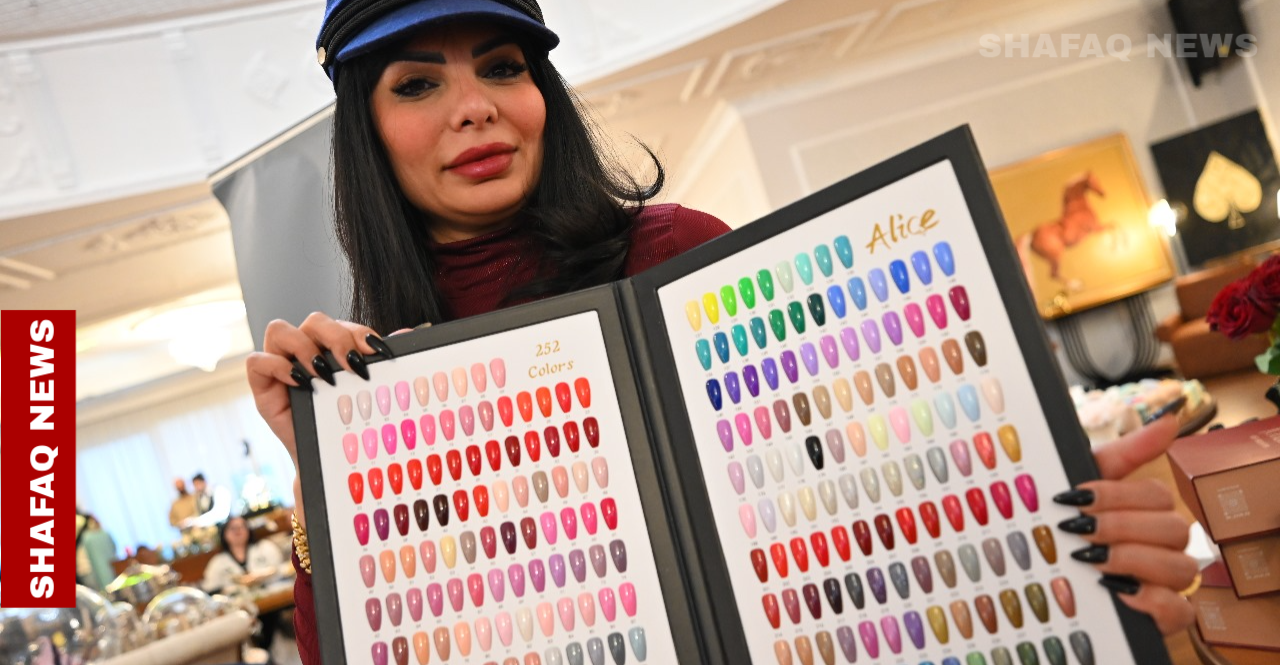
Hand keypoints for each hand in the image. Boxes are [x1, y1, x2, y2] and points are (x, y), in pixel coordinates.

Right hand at [245, 312, 394, 526]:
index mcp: (332, 350)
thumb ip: (385, 363)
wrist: (329, 466)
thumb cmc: (348, 428)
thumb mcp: (370, 395)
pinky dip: (275, 365)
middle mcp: (305, 353)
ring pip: (279, 330)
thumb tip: (409, 333)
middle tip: (354, 364)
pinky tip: (299, 382)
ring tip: (323, 373)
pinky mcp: (262, 387)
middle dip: (336, 335)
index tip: (379, 351)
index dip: (358, 331)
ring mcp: (280, 368)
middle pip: (313, 321)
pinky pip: (256, 361)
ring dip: (303, 345)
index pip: (340, 324)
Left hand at [1058, 411, 1196, 634]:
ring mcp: (1166, 582)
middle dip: (1120, 526)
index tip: (1073, 499)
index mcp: (1147, 510)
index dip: (1115, 495)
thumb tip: (1169, 419)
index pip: (1155, 495)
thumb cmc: (1064, 523)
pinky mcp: (1163, 616)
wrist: (1034, 575)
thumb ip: (1123, 453)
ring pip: (1179, 566)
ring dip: (1132, 559)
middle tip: (1079, 531)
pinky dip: (1151, 600)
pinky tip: (1115, 590)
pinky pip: (1180, 610)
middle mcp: (1163, 544)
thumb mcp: (1079, 484)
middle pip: (1172, 528)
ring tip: (1090, 561)